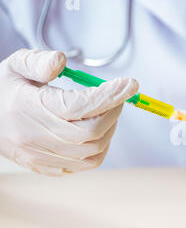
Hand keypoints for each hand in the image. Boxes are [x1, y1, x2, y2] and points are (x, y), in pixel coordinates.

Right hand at [0, 49, 137, 175]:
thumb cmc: (3, 90)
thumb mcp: (15, 65)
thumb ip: (38, 61)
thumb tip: (62, 60)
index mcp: (28, 108)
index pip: (80, 106)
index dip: (110, 95)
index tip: (130, 84)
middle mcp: (35, 137)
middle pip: (91, 132)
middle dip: (113, 112)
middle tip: (119, 96)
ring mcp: (41, 156)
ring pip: (92, 151)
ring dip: (110, 130)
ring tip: (108, 111)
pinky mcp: (47, 167)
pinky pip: (86, 164)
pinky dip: (101, 147)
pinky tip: (98, 130)